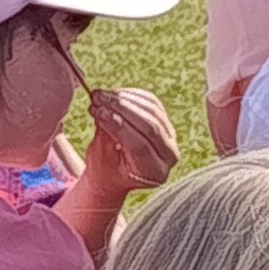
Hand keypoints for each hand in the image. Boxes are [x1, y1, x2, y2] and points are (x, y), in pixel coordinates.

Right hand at [82, 82, 178, 196]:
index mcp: (153, 172)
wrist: (118, 175)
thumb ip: (105, 135)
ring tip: (102, 95)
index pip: (139, 145)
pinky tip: (114, 93)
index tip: (97, 110)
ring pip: (152, 110)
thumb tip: (101, 109)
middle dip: (121, 108)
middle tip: (99, 98)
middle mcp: (169, 156)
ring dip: (125, 98)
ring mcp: (171, 138)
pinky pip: (152, 103)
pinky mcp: (166, 123)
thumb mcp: (101, 158)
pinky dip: (132, 95)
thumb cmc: (106, 171)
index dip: (117, 125)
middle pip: (149, 125)